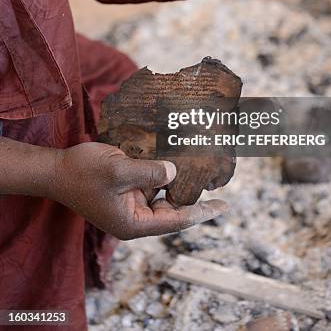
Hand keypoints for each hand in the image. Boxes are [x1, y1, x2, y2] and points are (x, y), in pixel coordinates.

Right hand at [52, 142, 227, 239]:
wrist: (57, 170)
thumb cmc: (83, 173)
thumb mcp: (119, 170)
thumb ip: (149, 172)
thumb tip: (174, 171)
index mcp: (134, 223)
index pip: (177, 220)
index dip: (202, 212)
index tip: (224, 206)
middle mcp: (135, 217)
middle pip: (173, 208)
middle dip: (193, 194)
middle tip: (216, 178)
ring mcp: (131, 203)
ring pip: (163, 194)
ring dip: (178, 180)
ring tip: (201, 166)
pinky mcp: (127, 189)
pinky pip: (151, 183)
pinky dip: (162, 172)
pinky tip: (175, 157)